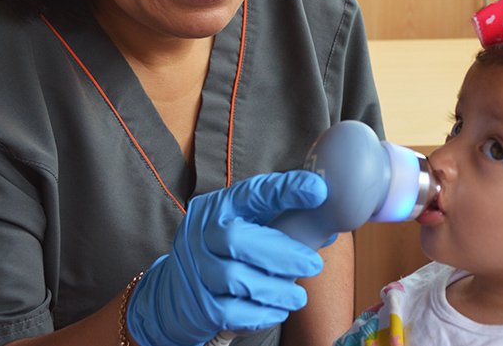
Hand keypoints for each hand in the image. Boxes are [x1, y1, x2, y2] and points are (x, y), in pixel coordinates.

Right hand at [126, 171, 327, 345]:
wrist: (175, 291)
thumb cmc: (224, 252)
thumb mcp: (244, 226)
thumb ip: (279, 223)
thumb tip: (327, 228)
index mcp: (220, 206)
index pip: (252, 192)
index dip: (284, 189)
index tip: (318, 189)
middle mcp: (202, 233)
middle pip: (237, 238)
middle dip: (282, 252)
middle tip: (314, 264)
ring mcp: (197, 269)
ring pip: (236, 278)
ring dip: (276, 288)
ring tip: (299, 296)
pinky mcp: (199, 304)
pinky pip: (232, 311)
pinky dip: (261, 313)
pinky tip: (279, 310)